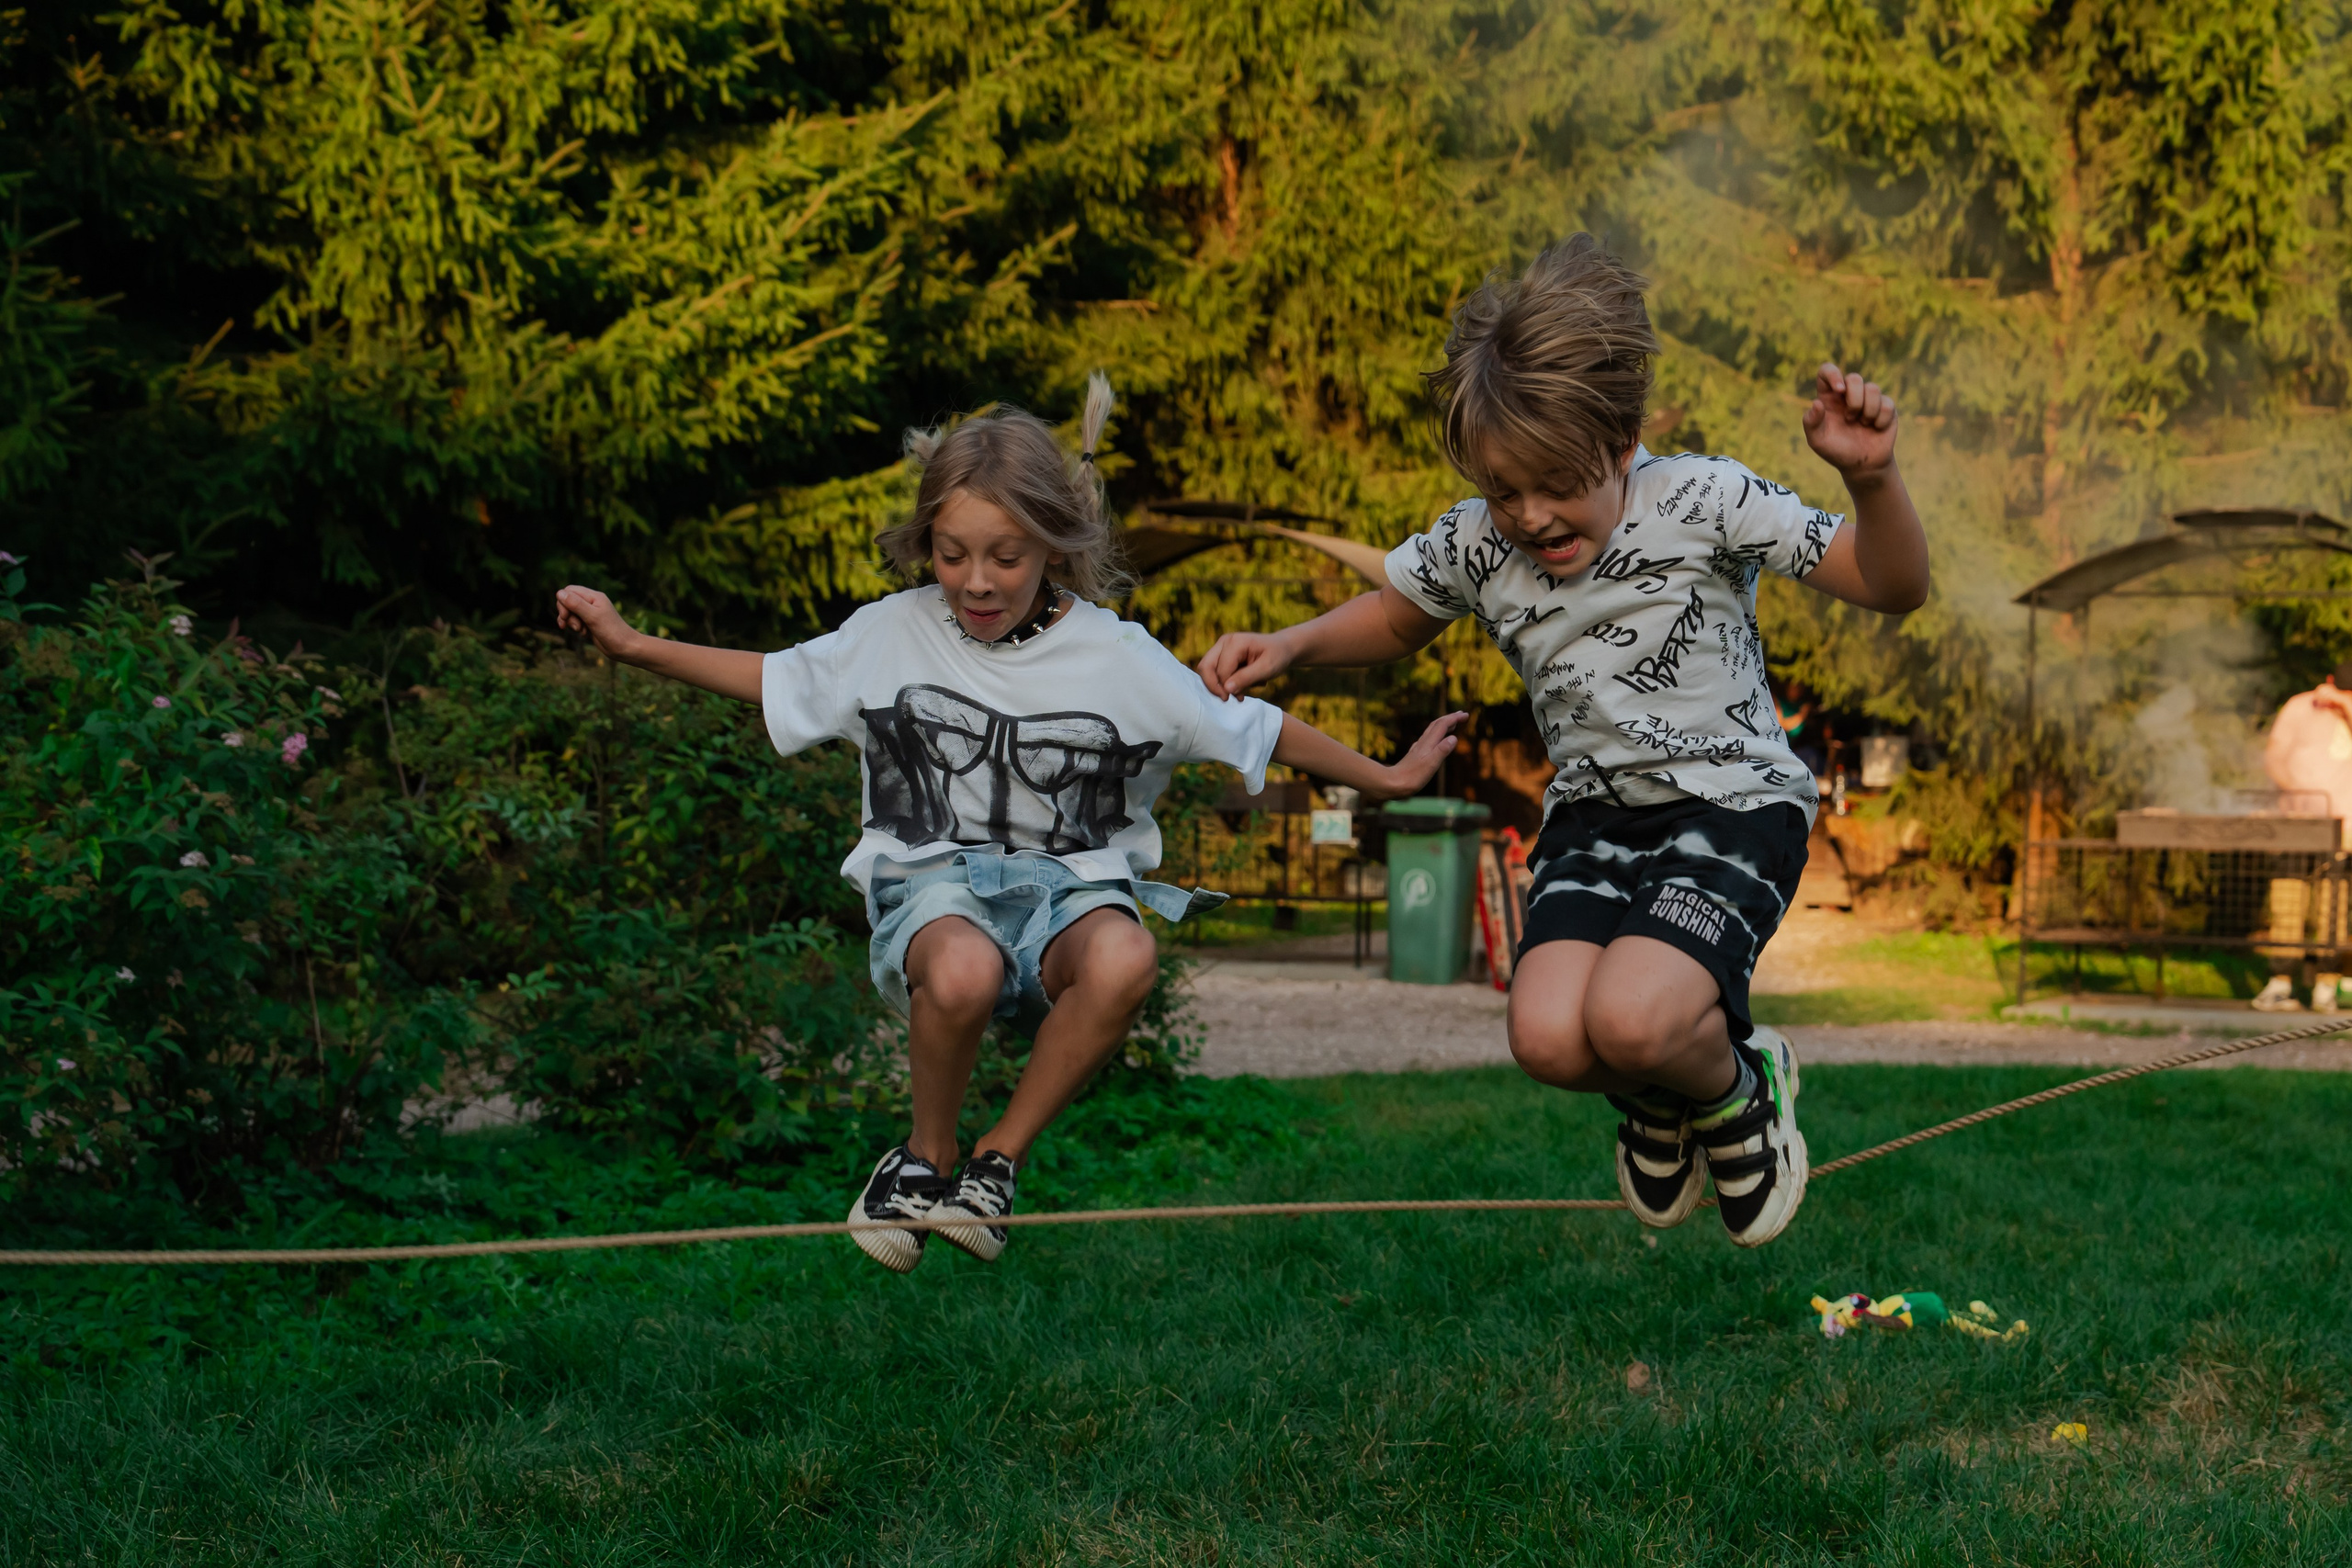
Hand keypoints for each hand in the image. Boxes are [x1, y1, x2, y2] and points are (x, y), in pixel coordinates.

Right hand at [555, 585, 642, 661]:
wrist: (626, 648)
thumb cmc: (612, 632)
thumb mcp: (592, 617)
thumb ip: (576, 604)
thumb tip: (559, 593)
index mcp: (594, 597)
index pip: (569, 591)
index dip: (563, 603)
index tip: (566, 616)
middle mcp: (592, 602)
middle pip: (568, 601)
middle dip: (566, 614)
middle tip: (575, 626)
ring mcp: (591, 613)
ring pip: (570, 612)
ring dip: (571, 621)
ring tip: (580, 630)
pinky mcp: (590, 623)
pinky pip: (575, 621)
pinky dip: (576, 627)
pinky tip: (584, 634)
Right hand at [1196, 630, 1293, 698]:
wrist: (1283, 648)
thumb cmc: (1278, 656)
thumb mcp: (1267, 669)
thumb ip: (1246, 678)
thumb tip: (1226, 689)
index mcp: (1235, 642)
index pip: (1221, 670)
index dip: (1226, 687)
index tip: (1239, 698)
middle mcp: (1224, 642)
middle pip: (1206, 667)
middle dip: (1215, 686)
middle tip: (1228, 699)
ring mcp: (1221, 647)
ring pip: (1208, 670)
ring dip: (1221, 684)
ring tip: (1242, 691)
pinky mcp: (1222, 654)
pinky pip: (1215, 671)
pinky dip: (1225, 681)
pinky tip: (1242, 685)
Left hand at [1368, 711, 1468, 799]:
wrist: (1392, 784)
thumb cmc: (1412, 777)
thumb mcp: (1431, 765)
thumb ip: (1441, 751)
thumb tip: (1454, 738)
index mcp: (1428, 744)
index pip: (1442, 725)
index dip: (1454, 718)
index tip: (1466, 714)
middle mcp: (1423, 743)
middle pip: (1437, 725)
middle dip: (1450, 718)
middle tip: (1462, 714)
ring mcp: (1418, 749)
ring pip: (1431, 731)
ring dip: (1443, 725)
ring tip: (1452, 724)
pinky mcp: (1415, 756)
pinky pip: (1427, 740)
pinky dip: (1436, 735)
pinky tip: (1435, 740)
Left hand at [1803, 362, 1898, 480]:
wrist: (1862, 466)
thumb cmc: (1837, 452)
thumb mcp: (1818, 441)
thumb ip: (1811, 422)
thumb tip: (1817, 403)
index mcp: (1829, 397)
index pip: (1827, 371)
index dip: (1833, 373)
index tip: (1839, 389)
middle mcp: (1849, 394)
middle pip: (1854, 378)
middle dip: (1854, 400)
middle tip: (1850, 419)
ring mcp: (1868, 399)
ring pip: (1873, 388)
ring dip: (1867, 411)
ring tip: (1862, 424)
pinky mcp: (1886, 406)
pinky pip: (1887, 404)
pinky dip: (1880, 420)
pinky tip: (1875, 428)